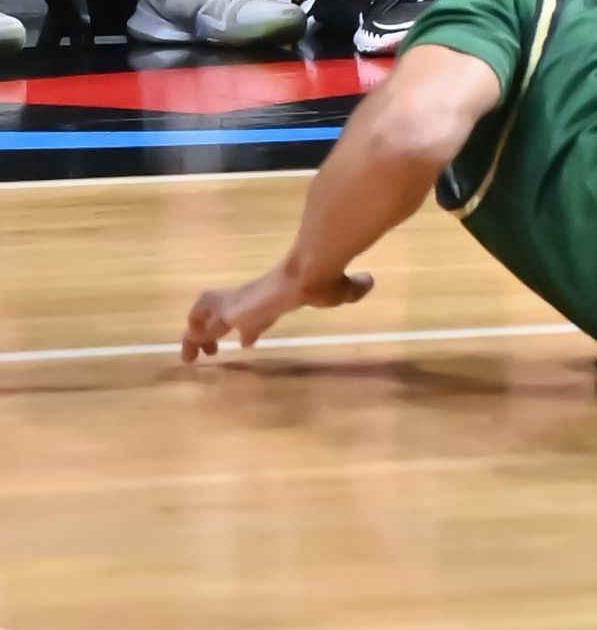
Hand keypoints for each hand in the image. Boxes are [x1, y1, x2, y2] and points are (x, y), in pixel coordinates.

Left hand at [181, 260, 372, 361]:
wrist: (312, 272)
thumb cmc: (326, 282)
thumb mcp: (342, 290)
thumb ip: (354, 287)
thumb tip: (370, 281)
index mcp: (274, 298)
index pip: (255, 313)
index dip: (249, 327)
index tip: (245, 341)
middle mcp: (253, 299)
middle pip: (225, 315)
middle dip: (214, 333)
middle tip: (210, 353)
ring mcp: (240, 302)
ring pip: (206, 316)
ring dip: (198, 335)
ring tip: (193, 358)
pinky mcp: (232, 307)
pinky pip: (201, 321)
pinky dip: (195, 334)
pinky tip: (194, 350)